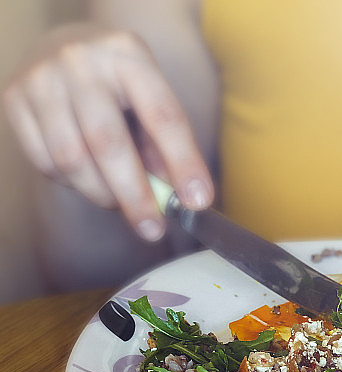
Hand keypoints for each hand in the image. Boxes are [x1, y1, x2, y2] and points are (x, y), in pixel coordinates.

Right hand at [2, 23, 213, 240]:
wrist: (63, 45)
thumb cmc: (118, 83)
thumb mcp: (149, 97)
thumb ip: (163, 144)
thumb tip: (179, 197)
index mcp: (129, 55)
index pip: (162, 117)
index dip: (183, 163)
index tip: (196, 201)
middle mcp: (81, 61)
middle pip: (109, 144)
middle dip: (135, 195)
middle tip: (153, 229)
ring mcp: (41, 78)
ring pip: (72, 159)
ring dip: (101, 193)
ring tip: (119, 201)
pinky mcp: (13, 98)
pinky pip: (45, 161)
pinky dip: (71, 182)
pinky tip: (87, 177)